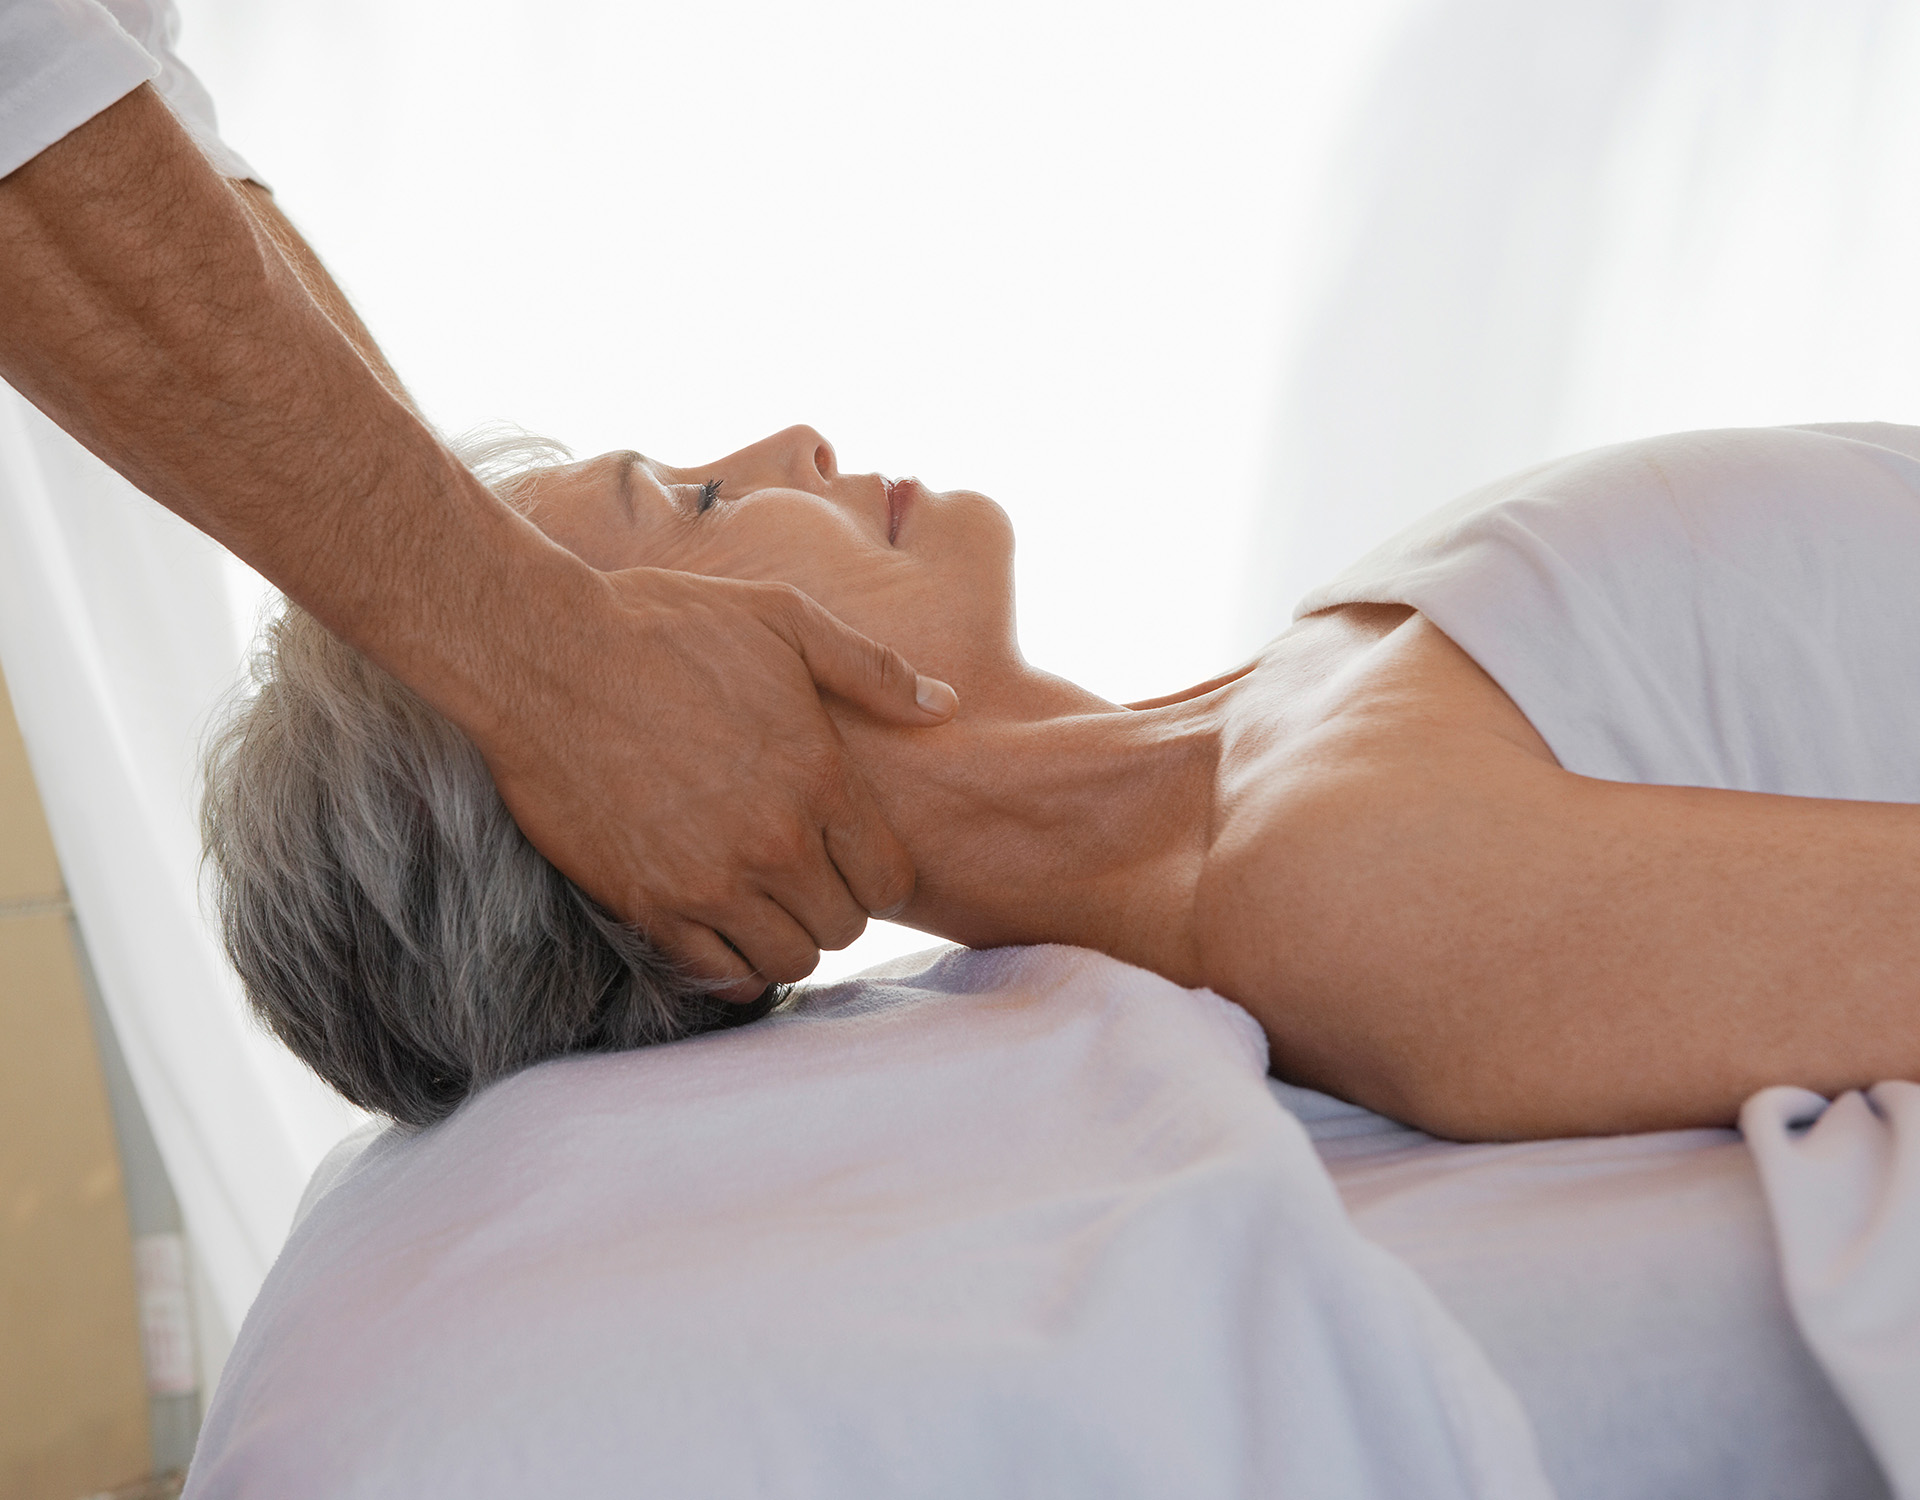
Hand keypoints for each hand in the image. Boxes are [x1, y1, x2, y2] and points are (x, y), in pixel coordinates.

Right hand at [476, 565, 956, 999]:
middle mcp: (776, 842)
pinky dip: (729, 964)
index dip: (877, 873)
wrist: (546, 654)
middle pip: (843, 926)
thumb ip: (871, 669)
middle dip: (832, 905)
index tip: (848, 856)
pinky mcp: (648, 904)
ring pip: (787, 959)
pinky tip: (719, 926)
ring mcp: (711, 880)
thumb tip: (945, 705)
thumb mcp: (785, 618)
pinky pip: (717, 974)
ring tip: (762, 902)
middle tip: (801, 876)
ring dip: (784, 938)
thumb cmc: (667, 625)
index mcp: (821, 777)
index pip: (889, 879)